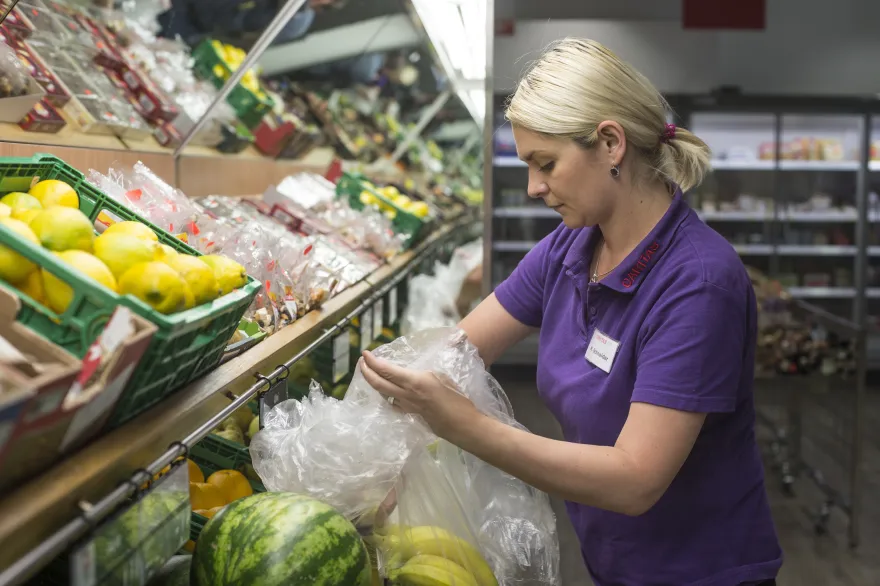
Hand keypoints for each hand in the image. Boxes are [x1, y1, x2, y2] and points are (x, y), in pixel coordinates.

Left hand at [359, 351, 484, 441]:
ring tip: (372, 374)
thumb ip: (427, 371)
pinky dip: (387, 396)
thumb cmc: (458, 398)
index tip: (365, 353)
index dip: (372, 362)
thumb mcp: (444, 375)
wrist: (463, 424)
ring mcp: (407, 406)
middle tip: (362, 362)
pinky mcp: (412, 414)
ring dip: (375, 384)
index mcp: (414, 381)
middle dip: (366, 372)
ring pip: (384, 395)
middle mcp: (406, 394)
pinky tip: (389, 392)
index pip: (386, 370)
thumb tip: (418, 367)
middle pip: (378, 384)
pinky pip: (393, 404)